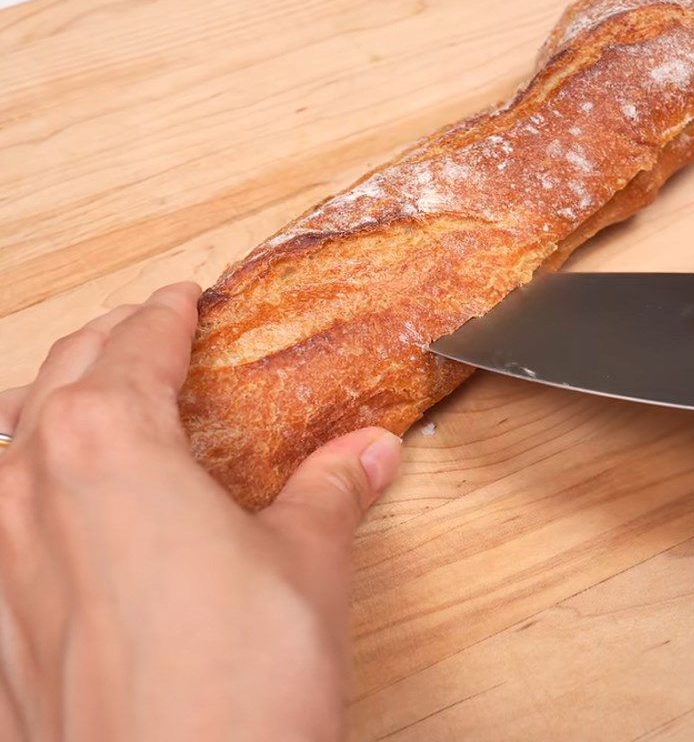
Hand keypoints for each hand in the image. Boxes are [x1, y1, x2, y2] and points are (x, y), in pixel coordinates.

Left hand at [0, 283, 400, 741]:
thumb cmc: (241, 683)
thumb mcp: (308, 563)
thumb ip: (331, 491)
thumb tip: (369, 451)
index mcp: (109, 443)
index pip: (135, 344)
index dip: (164, 312)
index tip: (181, 298)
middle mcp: (32, 487)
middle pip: (62, 371)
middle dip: (109, 338)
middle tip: (148, 330)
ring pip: (7, 436)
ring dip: (51, 398)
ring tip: (88, 394)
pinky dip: (22, 476)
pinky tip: (49, 502)